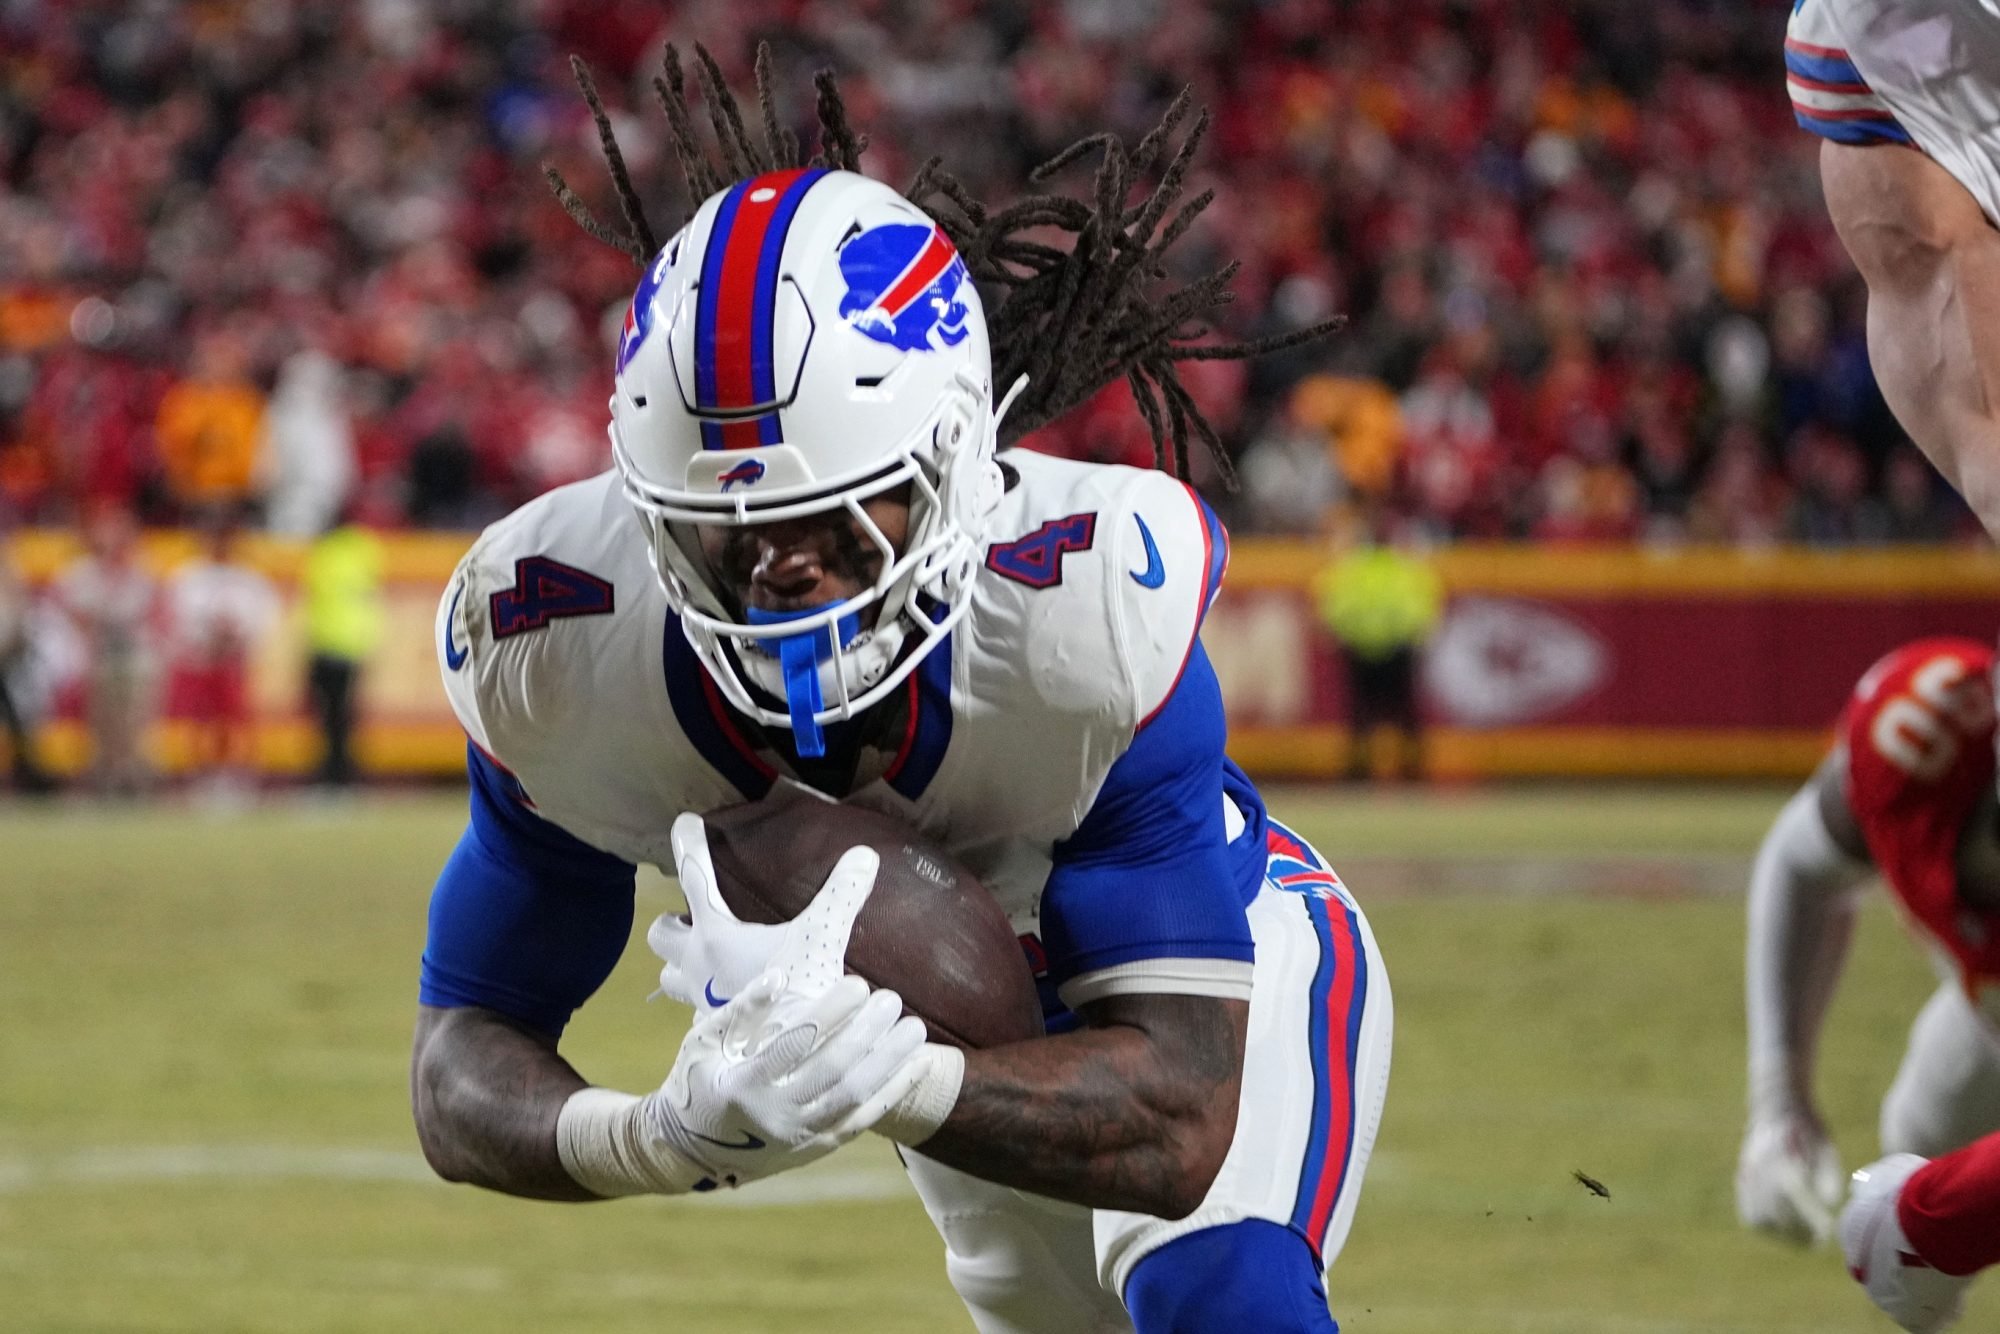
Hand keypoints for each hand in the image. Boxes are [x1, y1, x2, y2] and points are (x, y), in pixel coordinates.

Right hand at [561, 848, 928, 1196]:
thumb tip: (779, 976)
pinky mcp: (815, 1148)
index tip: (858, 982)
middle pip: (834, 1070)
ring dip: (890, 1061)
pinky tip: (917, 1064)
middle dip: (868, 1032)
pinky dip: (893, 1092)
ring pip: (854, 1097)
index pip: (796, 1043)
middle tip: (891, 998)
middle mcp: (773, 1117)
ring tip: (915, 1027)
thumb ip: (739, 1009)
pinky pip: (863, 1120)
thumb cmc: (695, 1082)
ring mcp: (797, 1137)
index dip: (831, 1012)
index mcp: (741, 1085)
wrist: (689, 1152)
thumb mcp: (702, 1042)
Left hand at [650, 810, 877, 1014]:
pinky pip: (696, 1009)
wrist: (790, 1063)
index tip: (683, 821)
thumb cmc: (798, 995)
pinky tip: (730, 1000)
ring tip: (702, 960)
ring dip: (680, 965)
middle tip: (690, 918)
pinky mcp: (713, 1030)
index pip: (693, 878)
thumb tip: (866, 853)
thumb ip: (841, 894)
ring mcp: (700, 1002)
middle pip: (662, 936)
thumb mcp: (822, 937)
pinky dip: (706, 999)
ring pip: (671, 978)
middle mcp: (697, 968)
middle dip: (672, 923)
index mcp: (714, 937)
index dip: (688, 844)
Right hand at [1737, 1110, 1843, 1244]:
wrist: (1777, 1107)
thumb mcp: (1825, 1147)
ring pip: (1758, 1218)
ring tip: (1803, 1240)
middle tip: (1818, 1241)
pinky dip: (1767, 1226)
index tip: (1828, 1230)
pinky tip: (1785, 1229)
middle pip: (1774, 1214)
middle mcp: (1759, 1168)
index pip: (1794, 1196)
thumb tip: (1829, 1204)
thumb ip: (1828, 1175)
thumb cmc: (1808, 1129)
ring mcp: (1748, 1175)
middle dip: (1797, 1233)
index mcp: (1781, 1157)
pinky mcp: (1743, 1180)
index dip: (1810, 1218)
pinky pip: (1750, 1213)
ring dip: (1781, 1235)